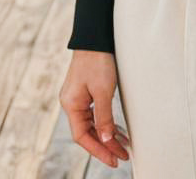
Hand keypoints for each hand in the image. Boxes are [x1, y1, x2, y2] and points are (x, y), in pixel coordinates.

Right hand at [59, 49, 131, 167]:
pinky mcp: (86, 90)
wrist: (96, 35)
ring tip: (124, 146)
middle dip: (105, 145)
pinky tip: (117, 130)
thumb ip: (104, 117)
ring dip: (107, 135)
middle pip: (88, 132)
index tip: (113, 159)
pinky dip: (106, 122)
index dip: (98, 150)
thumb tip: (105, 141)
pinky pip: (94, 113)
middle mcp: (71, 103)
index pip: (82, 137)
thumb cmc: (98, 60)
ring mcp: (78, 97)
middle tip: (122, 156)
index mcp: (71, 105)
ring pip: (92, 123)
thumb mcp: (103, 91)